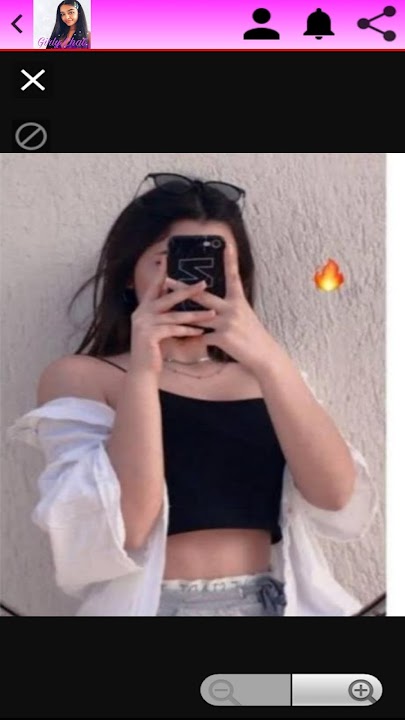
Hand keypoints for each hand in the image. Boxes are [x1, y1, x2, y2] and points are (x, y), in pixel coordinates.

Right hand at [129, 262, 215, 375]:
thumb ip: (166, 315)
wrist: (142, 371)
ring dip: (195, 314)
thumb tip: (179, 302)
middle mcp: (141, 313)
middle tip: (204, 283)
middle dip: (187, 290)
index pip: (154, 287)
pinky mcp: (149, 335)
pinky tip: (201, 331)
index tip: (169, 259)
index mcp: (143, 308)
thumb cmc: (154, 350)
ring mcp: (143, 323)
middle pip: (168, 297)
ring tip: (211, 313)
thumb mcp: (159, 328)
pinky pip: (173, 330)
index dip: (162, 274)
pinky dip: (188, 330)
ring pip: (174, 315)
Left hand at [166, 240, 274, 374]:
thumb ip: (229, 307)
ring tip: (166, 310)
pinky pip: (203, 337)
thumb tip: (213, 304)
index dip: (230, 260)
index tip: (226, 244)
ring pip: (198, 317)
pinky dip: (195, 340)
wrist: (263, 354)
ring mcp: (227, 323)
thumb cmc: (252, 334)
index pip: (233, 276)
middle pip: (203, 296)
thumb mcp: (244, 315)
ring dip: (181, 315)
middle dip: (183, 288)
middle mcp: (233, 308)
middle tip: (168, 279)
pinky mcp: (223, 338)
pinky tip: (185, 342)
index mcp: (238, 300)